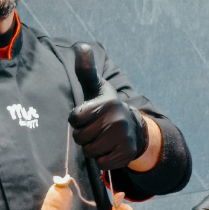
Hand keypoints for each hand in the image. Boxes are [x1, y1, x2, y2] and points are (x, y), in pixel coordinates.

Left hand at [68, 44, 147, 170]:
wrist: (134, 127)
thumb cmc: (106, 107)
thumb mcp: (96, 87)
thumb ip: (86, 69)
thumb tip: (80, 46)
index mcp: (106, 102)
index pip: (74, 119)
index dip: (77, 120)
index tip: (88, 115)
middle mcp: (116, 119)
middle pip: (80, 138)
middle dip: (84, 135)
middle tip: (96, 128)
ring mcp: (123, 137)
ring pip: (90, 152)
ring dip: (93, 148)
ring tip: (103, 138)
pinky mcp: (127, 153)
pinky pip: (101, 163)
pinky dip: (103, 159)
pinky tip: (110, 148)